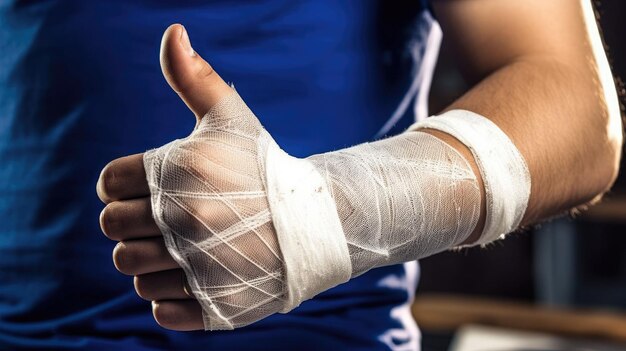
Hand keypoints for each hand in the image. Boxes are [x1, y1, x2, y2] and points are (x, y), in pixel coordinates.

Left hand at [96, 24, 281, 330]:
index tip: (155, 188)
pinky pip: (161, 309)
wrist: (321, 220)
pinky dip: (170, 296)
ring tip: (186, 246)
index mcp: (178, 171)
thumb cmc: (267, 167)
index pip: (109, 185)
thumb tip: (172, 31)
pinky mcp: (214, 305)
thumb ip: (194, 77)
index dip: (126, 186)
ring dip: (151, 260)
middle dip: (133, 223)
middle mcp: (184, 219)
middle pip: (113, 229)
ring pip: (133, 271)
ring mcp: (200, 266)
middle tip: (170, 218)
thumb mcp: (232, 117)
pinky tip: (196, 276)